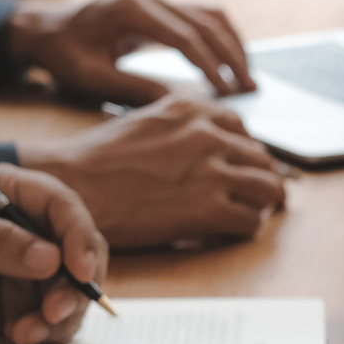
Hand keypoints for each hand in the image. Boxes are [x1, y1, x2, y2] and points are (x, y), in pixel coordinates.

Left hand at [0, 165, 107, 343]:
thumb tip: (50, 258)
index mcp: (13, 194)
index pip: (64, 209)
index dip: (79, 238)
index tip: (79, 271)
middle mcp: (31, 231)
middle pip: (81, 255)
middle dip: (76, 286)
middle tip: (55, 311)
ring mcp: (29, 271)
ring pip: (72, 293)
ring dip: (61, 317)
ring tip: (27, 333)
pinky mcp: (21, 304)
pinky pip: (51, 322)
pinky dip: (44, 333)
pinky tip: (18, 337)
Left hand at [9, 0, 255, 104]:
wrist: (45, 30)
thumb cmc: (63, 54)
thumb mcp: (92, 78)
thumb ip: (133, 89)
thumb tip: (178, 105)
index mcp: (129, 7)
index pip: (183, 36)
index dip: (209, 65)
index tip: (226, 92)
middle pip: (205, 22)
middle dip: (231, 57)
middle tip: (250, 88)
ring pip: (209, 16)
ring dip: (233, 45)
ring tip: (248, 78)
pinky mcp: (160, 4)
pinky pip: (201, 17)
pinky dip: (221, 38)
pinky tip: (232, 62)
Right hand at [20, 95, 286, 246]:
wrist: (74, 185)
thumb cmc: (100, 159)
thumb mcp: (147, 122)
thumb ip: (184, 127)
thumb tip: (212, 145)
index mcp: (194, 109)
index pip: (243, 129)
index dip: (243, 154)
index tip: (237, 170)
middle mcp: (209, 135)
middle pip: (263, 159)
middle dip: (260, 180)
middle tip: (253, 199)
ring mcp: (212, 171)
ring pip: (269, 189)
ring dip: (261, 205)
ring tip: (246, 216)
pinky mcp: (209, 209)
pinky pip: (252, 221)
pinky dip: (244, 230)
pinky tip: (225, 233)